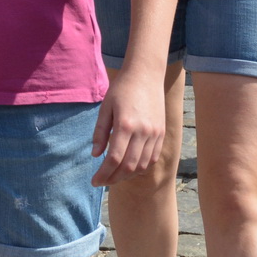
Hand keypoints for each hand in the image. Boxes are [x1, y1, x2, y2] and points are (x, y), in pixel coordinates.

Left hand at [90, 65, 166, 186]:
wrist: (146, 74)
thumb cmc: (122, 89)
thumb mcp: (105, 107)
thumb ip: (100, 132)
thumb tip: (95, 155)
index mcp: (125, 125)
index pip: (113, 159)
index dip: (103, 174)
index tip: (94, 181)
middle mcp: (142, 132)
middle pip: (128, 166)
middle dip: (113, 178)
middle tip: (102, 181)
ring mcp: (154, 133)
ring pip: (142, 165)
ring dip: (127, 175)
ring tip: (114, 176)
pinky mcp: (161, 133)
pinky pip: (152, 158)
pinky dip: (141, 167)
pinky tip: (130, 167)